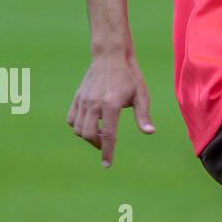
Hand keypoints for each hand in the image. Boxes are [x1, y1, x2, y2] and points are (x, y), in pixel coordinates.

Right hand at [67, 50, 153, 166]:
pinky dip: (78, 126)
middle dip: (98, 145)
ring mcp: (83, 100)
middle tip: (107, 144)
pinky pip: (71, 118)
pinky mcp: (77, 97)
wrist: (110, 56)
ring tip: (100, 133)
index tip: (107, 164)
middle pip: (89, 135)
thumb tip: (149, 132)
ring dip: (88, 136)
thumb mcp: (141, 94)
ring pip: (78, 129)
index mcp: (111, 104)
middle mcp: (94, 104)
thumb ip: (143, 115)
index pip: (107, 135)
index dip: (107, 152)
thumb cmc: (130, 76)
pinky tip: (89, 124)